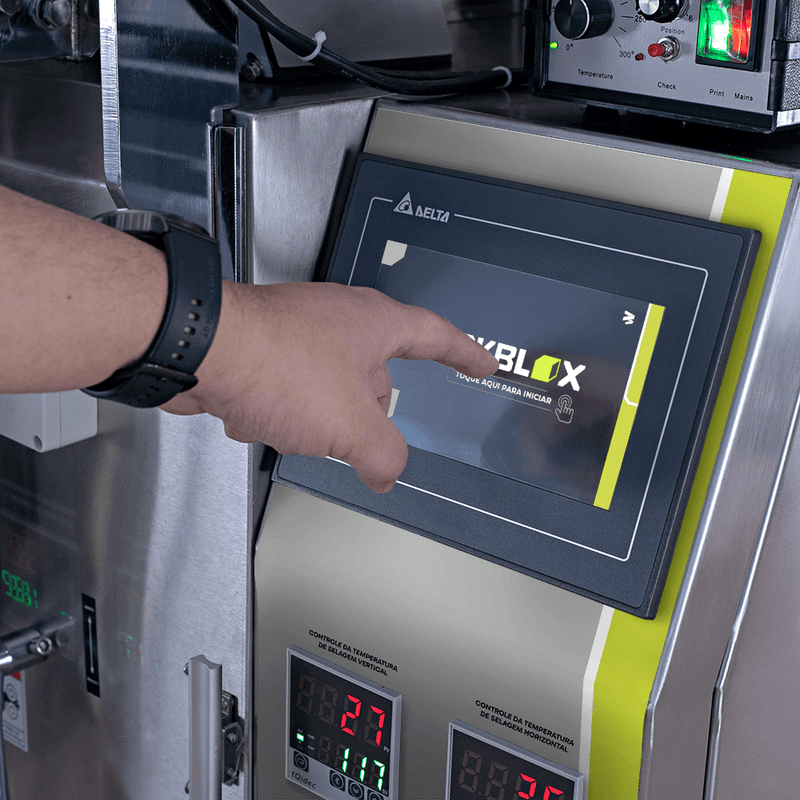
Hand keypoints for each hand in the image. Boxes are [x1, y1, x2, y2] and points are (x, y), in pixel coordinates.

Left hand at [162, 281, 498, 492]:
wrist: (198, 350)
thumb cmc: (275, 363)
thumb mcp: (352, 425)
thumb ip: (383, 454)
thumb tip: (388, 471)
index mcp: (373, 324)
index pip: (435, 337)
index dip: (464, 354)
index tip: (480, 363)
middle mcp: (336, 321)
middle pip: (375, 375)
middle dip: (365, 412)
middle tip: (361, 437)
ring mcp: (296, 332)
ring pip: (325, 388)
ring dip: (313, 417)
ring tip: (295, 426)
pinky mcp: (259, 349)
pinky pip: (285, 391)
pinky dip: (276, 413)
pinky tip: (260, 422)